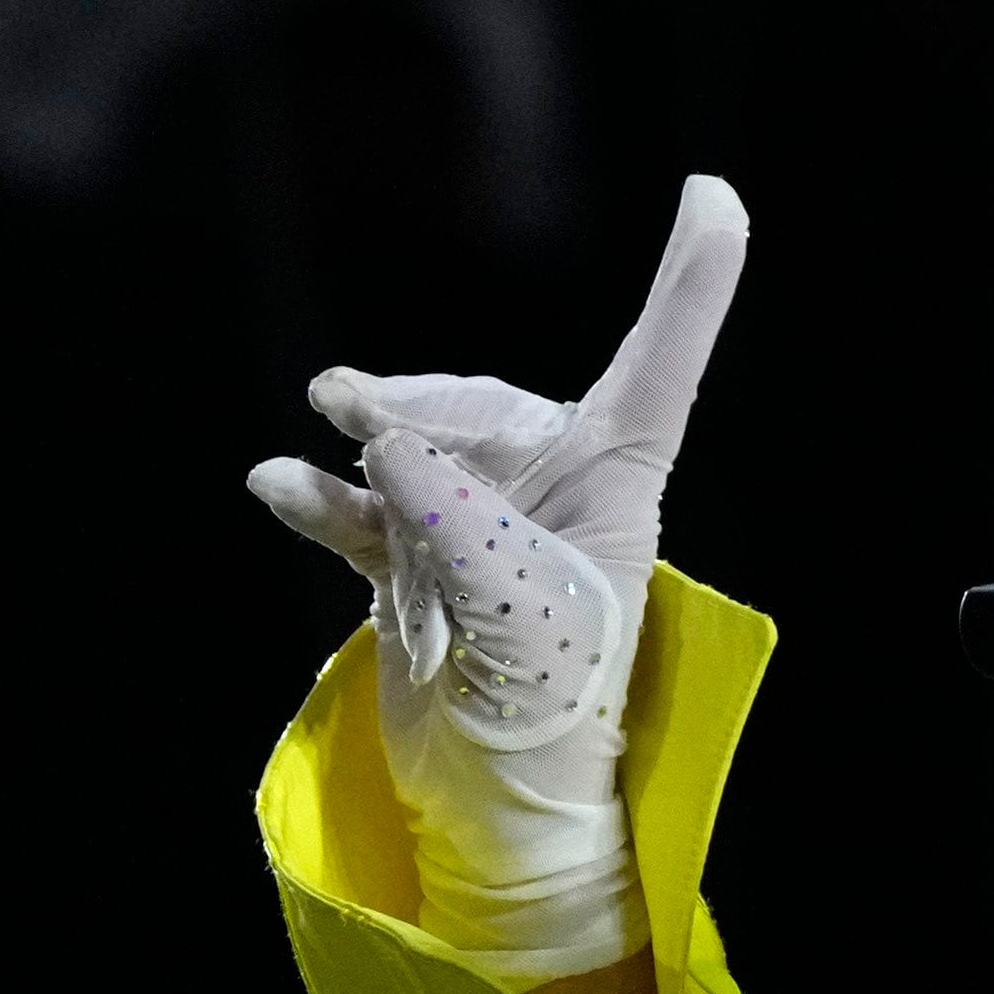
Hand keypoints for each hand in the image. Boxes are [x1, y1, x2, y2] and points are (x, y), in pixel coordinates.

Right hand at [251, 175, 748, 985]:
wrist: (496, 799)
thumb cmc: (550, 713)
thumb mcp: (519, 618)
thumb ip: (455, 523)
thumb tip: (380, 445)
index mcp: (618, 484)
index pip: (661, 364)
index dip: (693, 281)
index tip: (716, 194)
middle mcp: (550, 485)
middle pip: (482, 397)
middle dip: (421, 405)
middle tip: (363, 420)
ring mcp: (476, 516)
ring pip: (410, 439)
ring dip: (369, 440)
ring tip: (329, 445)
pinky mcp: (411, 556)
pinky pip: (355, 503)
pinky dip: (317, 492)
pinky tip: (277, 482)